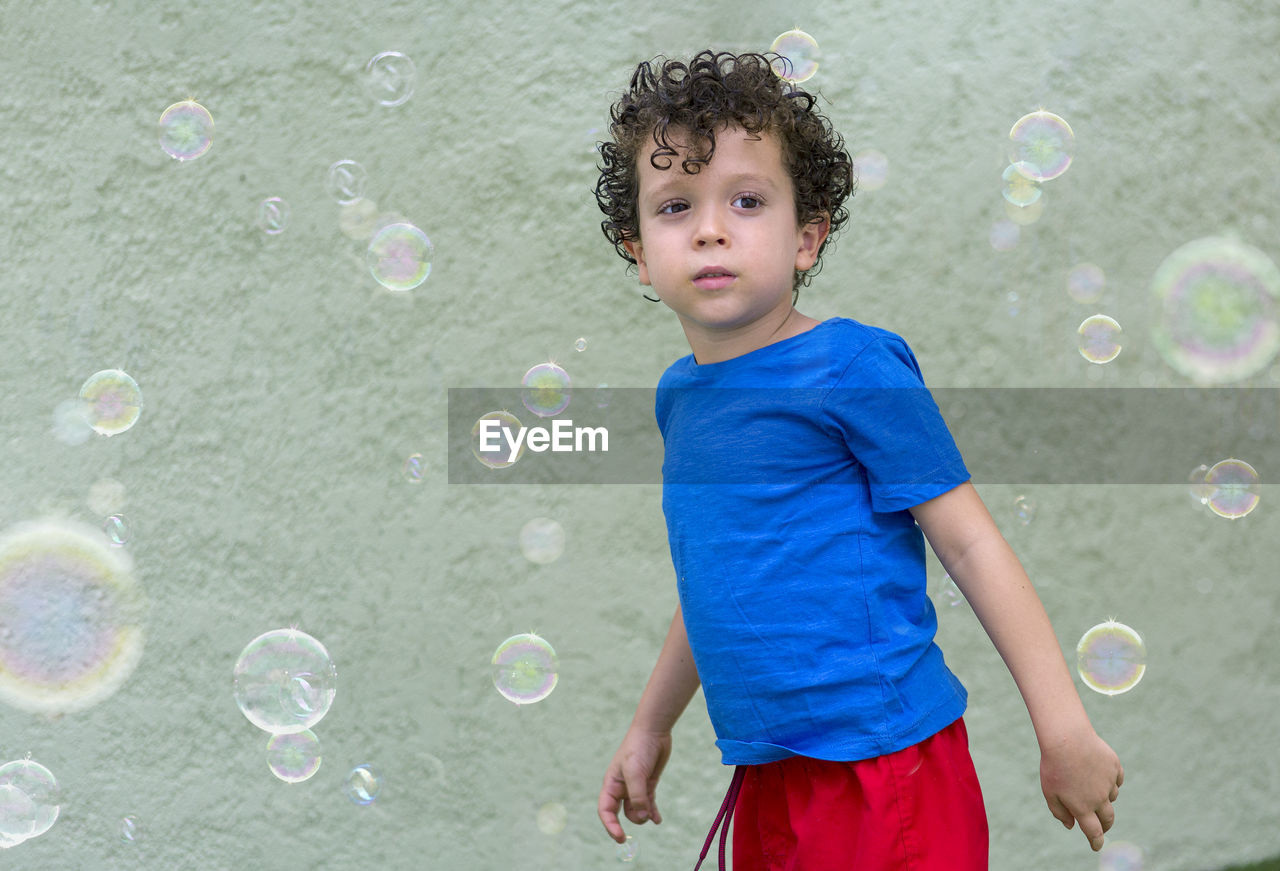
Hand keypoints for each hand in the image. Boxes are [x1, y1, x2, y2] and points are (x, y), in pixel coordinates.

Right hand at [598, 726, 672, 843]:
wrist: (654, 731)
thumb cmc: (639, 749)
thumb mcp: (636, 773)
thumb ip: (637, 796)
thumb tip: (641, 817)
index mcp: (611, 784)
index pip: (605, 810)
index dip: (610, 825)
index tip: (620, 837)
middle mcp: (621, 788)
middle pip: (619, 814)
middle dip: (628, 823)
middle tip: (641, 823)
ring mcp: (635, 787)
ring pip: (636, 811)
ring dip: (643, 815)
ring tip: (652, 813)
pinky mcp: (648, 784)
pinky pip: (648, 804)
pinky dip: (652, 813)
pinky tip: (658, 819)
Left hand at [1039, 727, 1123, 850]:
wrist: (1067, 738)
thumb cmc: (1054, 765)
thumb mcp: (1049, 791)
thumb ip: (1059, 812)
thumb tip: (1070, 826)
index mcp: (1082, 807)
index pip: (1094, 832)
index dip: (1096, 841)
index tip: (1096, 846)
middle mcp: (1099, 798)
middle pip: (1108, 818)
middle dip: (1105, 824)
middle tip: (1102, 825)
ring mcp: (1109, 783)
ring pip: (1112, 797)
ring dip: (1104, 796)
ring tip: (1088, 782)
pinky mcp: (1115, 768)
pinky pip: (1117, 779)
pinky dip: (1111, 780)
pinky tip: (1100, 772)